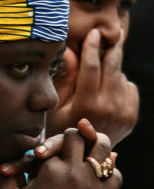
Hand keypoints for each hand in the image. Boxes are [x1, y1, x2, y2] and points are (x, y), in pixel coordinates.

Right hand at [0, 126, 121, 188]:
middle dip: (72, 135)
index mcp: (49, 170)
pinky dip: (110, 169)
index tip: (40, 155)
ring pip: (102, 150)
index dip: (45, 146)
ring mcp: (89, 184)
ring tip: (91, 140)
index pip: (52, 142)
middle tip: (68, 140)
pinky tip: (100, 168)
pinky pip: (115, 176)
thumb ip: (0, 176)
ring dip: (96, 143)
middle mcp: (72, 172)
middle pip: (78, 136)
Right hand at [46, 28, 138, 146]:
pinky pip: (129, 87)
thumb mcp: (57, 104)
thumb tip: (68, 50)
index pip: (91, 66)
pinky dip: (120, 83)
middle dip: (111, 48)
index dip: (92, 46)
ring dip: (112, 69)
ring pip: (121, 76)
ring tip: (99, 74)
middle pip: (113, 67)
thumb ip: (65, 77)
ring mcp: (123, 114)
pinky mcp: (131, 118)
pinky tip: (106, 91)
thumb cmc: (62, 128)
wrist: (82, 156)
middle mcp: (108, 109)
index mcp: (87, 105)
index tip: (94, 32)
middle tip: (112, 34)